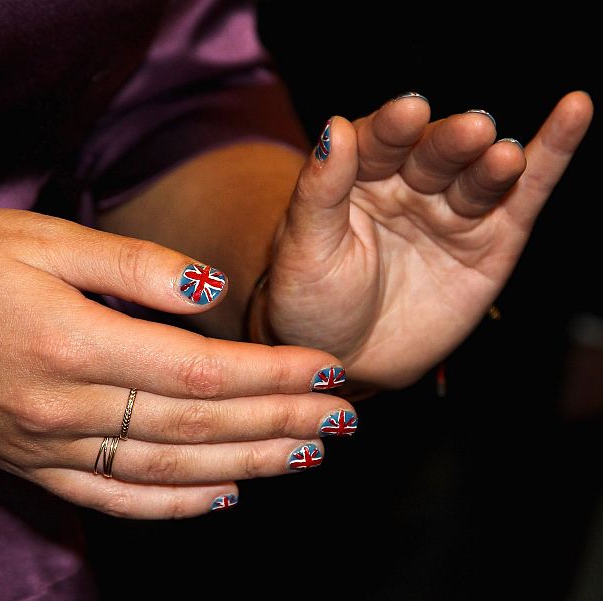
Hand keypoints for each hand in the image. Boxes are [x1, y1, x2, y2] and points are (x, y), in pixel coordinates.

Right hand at [0, 209, 355, 517]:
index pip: (198, 370)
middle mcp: (65, 407)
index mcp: (73, 342)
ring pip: (169, 467)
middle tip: (344, 419)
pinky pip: (114, 497)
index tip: (324, 370)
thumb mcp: (39, 239)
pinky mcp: (31, 466)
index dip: (268, 373)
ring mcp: (48, 447)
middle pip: (197, 424)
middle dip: (279, 421)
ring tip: (307, 456)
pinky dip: (175, 503)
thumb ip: (132, 267)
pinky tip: (223, 496)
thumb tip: (209, 290)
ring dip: (247, 464)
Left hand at [260, 91, 592, 387]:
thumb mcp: (304, 250)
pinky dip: (551, 155)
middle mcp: (407, 184)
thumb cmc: (312, 303)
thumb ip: (319, 192)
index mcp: (357, 177)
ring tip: (501, 155)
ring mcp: (450, 211)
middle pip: (433, 154)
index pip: (379, 142)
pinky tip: (572, 114)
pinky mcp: (490, 242)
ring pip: (476, 176)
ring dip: (493, 161)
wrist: (345, 359)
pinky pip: (523, 196)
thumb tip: (335, 128)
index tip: (407, 113)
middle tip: (471, 131)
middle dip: (450, 142)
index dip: (394, 128)